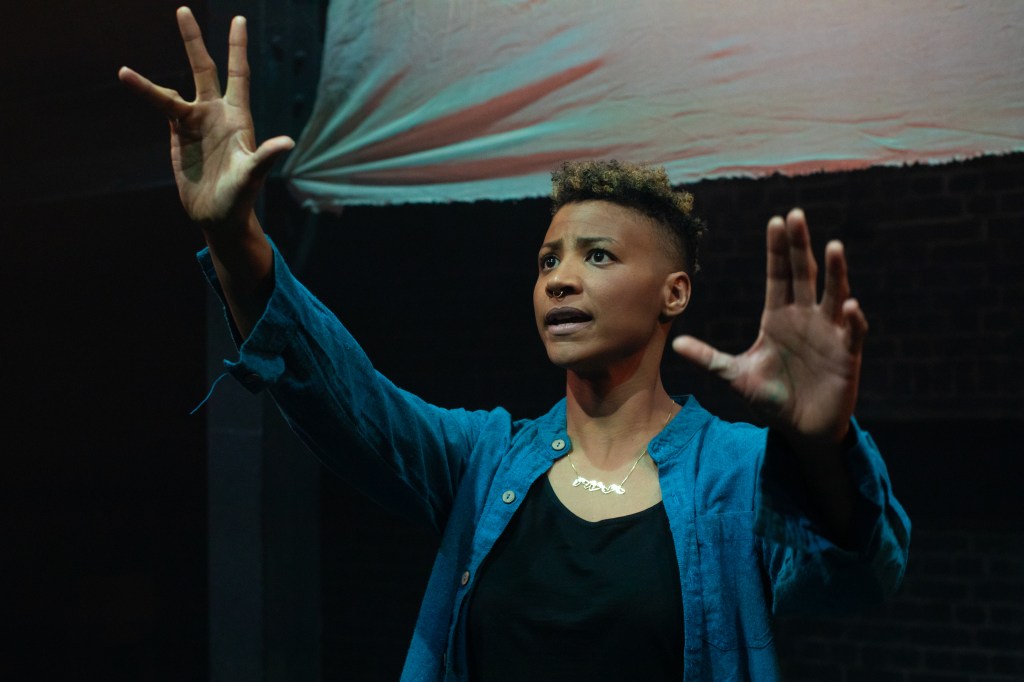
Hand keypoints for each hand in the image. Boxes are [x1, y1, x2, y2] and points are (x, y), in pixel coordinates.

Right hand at [118, 7, 293, 232]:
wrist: (220, 217)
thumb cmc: (242, 197)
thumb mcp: (253, 176)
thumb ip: (266, 157)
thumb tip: (288, 142)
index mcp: (238, 117)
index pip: (239, 74)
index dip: (237, 47)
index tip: (238, 19)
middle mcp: (216, 114)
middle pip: (204, 70)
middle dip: (193, 41)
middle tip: (182, 10)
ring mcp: (196, 124)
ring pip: (170, 92)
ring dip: (148, 85)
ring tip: (123, 72)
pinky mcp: (179, 136)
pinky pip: (163, 108)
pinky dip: (149, 94)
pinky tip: (134, 83)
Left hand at [672, 209, 866, 449]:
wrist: (800, 429)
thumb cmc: (772, 398)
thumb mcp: (735, 376)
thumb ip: (709, 358)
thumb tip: (675, 344)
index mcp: (778, 317)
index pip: (779, 275)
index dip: (778, 249)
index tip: (776, 220)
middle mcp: (806, 318)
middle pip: (804, 274)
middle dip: (801, 246)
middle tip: (796, 216)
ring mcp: (829, 334)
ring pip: (834, 295)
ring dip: (835, 273)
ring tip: (833, 248)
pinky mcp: (846, 356)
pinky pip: (852, 333)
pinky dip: (853, 320)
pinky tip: (851, 306)